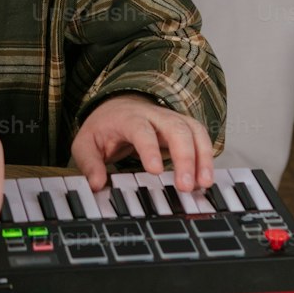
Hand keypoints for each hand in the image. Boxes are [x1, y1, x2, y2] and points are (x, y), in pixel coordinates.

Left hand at [71, 92, 214, 192]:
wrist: (117, 106)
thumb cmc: (104, 127)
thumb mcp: (86, 143)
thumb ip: (89, 163)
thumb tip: (96, 184)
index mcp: (128, 117)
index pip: (141, 130)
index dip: (150, 149)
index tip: (155, 171)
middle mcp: (154, 115)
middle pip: (175, 129)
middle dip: (184, 157)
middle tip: (185, 185)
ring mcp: (172, 119)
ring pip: (194, 132)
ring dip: (202, 158)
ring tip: (203, 184)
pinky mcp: (184, 127)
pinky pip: (201, 138)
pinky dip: (207, 157)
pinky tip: (205, 179)